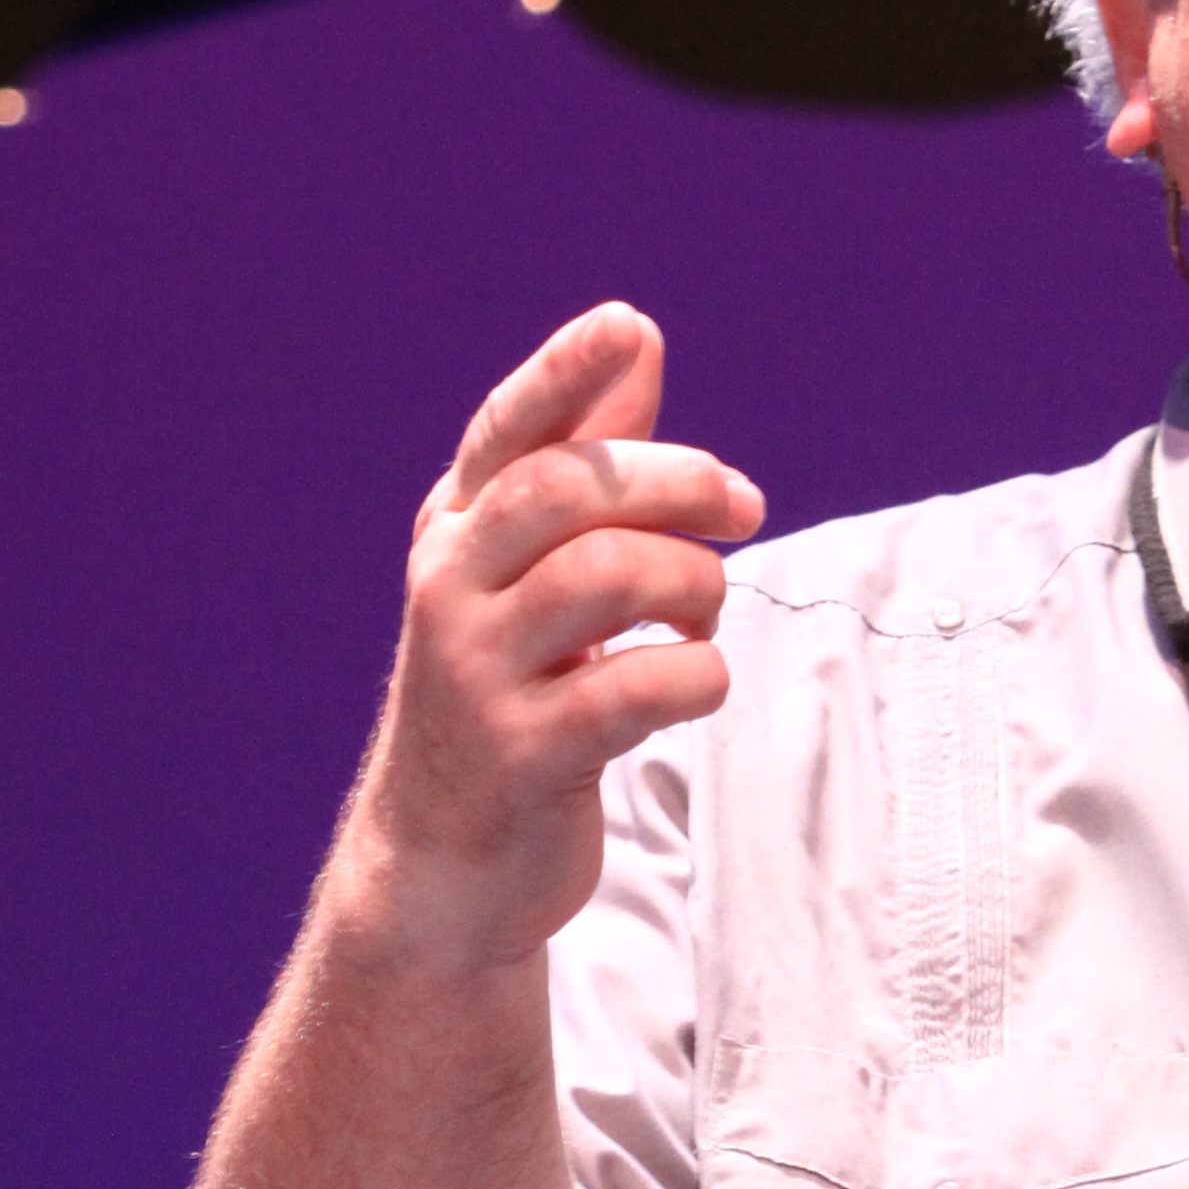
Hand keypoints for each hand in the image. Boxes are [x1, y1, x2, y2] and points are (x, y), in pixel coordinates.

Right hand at [346, 303, 762, 969]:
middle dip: (676, 483)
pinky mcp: (520, 756)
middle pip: (569, 490)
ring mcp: (475, 671)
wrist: (443, 862)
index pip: (509, 433)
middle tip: (746, 506)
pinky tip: (694, 684)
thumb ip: (586, 460)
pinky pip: (634, 689)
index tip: (627, 326)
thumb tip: (636, 336)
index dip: (566, 376)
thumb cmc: (510, 693)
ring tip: (702, 616)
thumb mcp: (531, 573)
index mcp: (456, 530)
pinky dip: (694, 676)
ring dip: (693, 583)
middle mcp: (449, 586)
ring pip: (607, 576)